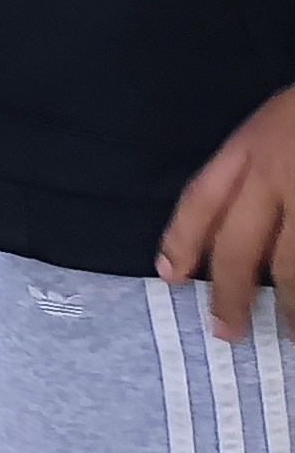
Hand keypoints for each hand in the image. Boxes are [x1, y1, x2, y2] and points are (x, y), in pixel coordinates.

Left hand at [161, 84, 294, 340]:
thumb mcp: (283, 119)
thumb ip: (262, 165)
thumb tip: (242, 229)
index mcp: (255, 146)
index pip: (204, 200)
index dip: (182, 240)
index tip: (170, 275)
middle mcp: (280, 176)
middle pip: (242, 248)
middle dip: (230, 295)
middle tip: (227, 331)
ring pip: (293, 267)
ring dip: (293, 307)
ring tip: (294, 334)